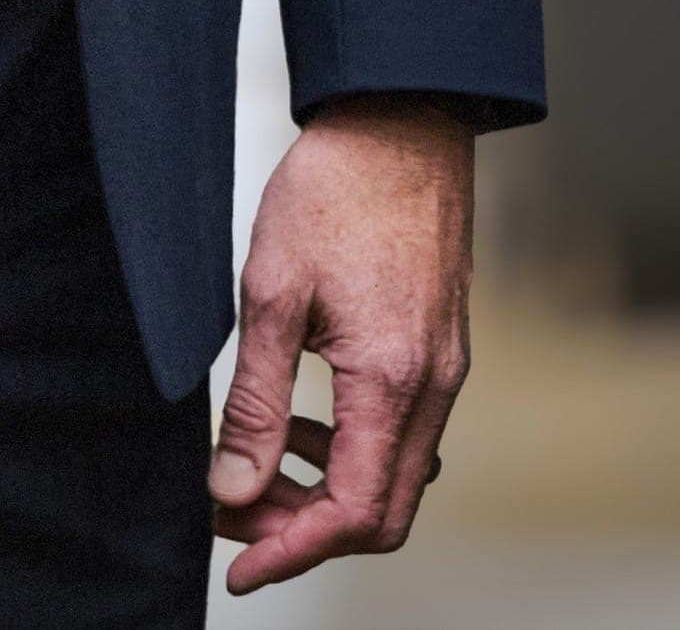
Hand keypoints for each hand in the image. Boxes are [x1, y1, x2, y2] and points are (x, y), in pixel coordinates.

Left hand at [207, 96, 472, 593]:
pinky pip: (406, 432)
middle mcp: (433, 385)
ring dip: (329, 492)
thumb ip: (257, 402)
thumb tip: (233, 489)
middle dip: (307, 531)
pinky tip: (306, 420)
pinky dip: (355, 449)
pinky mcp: (441, 347)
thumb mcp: (272, 292)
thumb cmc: (335, 188)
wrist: (398, 118)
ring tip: (259, 467)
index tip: (237, 562)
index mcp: (392, 378)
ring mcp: (445, 368)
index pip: (354, 513)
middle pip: (384, 513)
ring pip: (397, 476)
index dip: (291, 550)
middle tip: (237, 518)